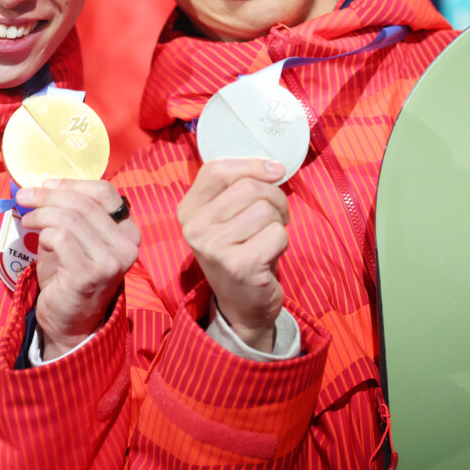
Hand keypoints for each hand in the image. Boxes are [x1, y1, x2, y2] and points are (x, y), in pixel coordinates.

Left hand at [15, 180, 139, 360]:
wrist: (70, 321)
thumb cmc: (71, 275)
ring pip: (70, 218)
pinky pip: (61, 238)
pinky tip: (38, 241)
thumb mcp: (76, 238)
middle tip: (23, 196)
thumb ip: (71, 213)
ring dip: (41, 214)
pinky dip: (44, 234)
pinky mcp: (91, 274)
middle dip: (47, 196)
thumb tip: (44, 185)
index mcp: (128, 230)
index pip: (105, 192)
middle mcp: (127, 244)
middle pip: (83, 203)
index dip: (72, 184)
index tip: (46, 184)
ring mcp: (111, 260)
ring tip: (27, 219)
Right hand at [178, 158, 288, 351]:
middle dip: (274, 197)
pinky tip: (269, 255)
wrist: (241, 305)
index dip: (251, 164)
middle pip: (248, 187)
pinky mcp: (238, 266)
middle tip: (275, 215)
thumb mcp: (225, 218)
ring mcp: (214, 247)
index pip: (217, 169)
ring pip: (265, 210)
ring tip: (268, 237)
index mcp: (188, 209)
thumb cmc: (239, 251)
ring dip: (278, 222)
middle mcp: (194, 227)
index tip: (275, 170)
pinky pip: (276, 234)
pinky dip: (282, 243)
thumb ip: (236, 188)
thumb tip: (274, 166)